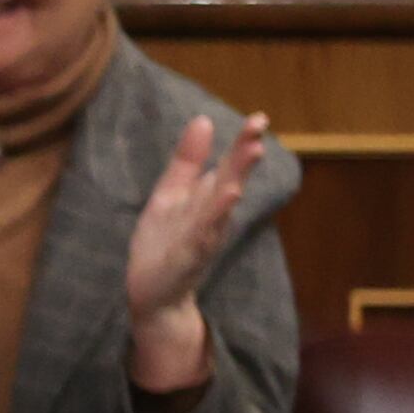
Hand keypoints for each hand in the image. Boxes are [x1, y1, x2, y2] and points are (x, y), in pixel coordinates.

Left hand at [123, 111, 270, 376]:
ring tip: (251, 155)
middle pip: (230, 179)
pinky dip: (215, 216)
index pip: (228, 166)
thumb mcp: (171, 194)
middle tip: (259, 126)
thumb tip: (204, 119)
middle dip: (243, 154)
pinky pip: (204, 234)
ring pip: (221, 205)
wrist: (154, 294)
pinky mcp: (189, 256)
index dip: (242, 142)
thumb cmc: (165, 242)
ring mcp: (202, 236)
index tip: (259, 117)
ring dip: (235, 179)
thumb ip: (188, 161)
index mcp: (207, 198)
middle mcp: (212, 216)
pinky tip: (228, 198)